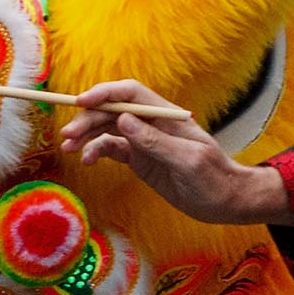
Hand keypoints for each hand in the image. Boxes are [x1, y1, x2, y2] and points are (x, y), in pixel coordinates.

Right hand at [60, 79, 291, 225]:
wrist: (225, 201)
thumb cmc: (214, 179)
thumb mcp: (188, 161)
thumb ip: (156, 141)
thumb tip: (123, 120)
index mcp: (166, 116)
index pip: (131, 93)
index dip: (105, 93)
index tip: (82, 102)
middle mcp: (152, 124)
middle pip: (113, 110)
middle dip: (88, 118)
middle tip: (67, 136)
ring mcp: (144, 141)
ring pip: (108, 129)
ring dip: (86, 135)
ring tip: (68, 149)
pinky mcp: (140, 159)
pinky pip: (112, 149)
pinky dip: (96, 152)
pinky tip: (87, 161)